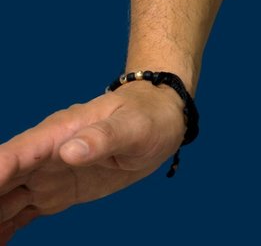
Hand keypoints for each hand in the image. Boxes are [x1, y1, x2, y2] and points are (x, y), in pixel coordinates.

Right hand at [0, 83, 185, 239]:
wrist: (159, 120)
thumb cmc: (147, 116)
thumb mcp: (133, 127)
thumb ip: (103, 137)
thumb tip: (70, 151)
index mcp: (58, 133)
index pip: (15, 154)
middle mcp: (44, 155)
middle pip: (1, 179)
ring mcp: (47, 175)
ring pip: (4, 199)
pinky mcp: (55, 193)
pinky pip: (21, 213)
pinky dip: (4, 228)